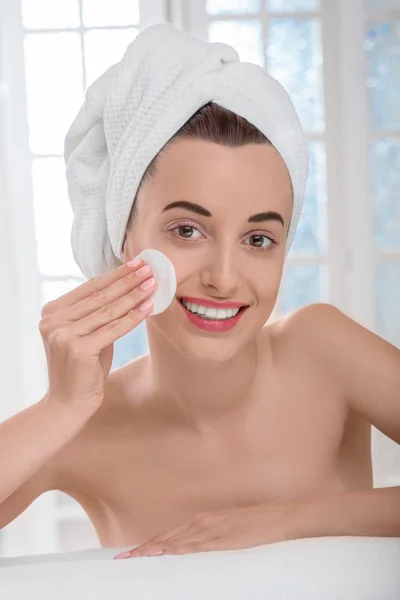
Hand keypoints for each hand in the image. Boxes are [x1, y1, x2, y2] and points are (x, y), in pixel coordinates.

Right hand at [39, 258, 156, 410]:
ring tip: (152, 285)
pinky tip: (148, 307)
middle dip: (127, 281)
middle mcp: (53, 320)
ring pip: (108, 310)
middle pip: (99, 296)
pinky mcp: (77, 349)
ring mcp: (63, 334)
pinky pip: (113, 328)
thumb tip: (127, 287)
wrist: (68, 403)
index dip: (115, 275)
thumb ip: (98, 313)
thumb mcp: (87, 334)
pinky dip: (133, 317)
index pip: (89, 288)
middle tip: (149, 269)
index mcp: (52, 312)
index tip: (136, 263)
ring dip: (133, 296)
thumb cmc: (82, 368)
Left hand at [114, 502, 298, 558]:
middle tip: (122, 559)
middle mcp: (203, 522)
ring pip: (175, 541)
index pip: (171, 534)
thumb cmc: (259, 522)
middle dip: (144, 548)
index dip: (150, 543)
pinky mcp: (222, 539)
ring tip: (133, 558)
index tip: (132, 552)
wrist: (280, 517)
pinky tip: (164, 553)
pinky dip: (177, 549)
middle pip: (167, 537)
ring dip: (153, 549)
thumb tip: (199, 545)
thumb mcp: (231, 526)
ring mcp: (211, 529)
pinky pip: (194, 546)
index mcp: (204, 519)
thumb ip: (213, 534)